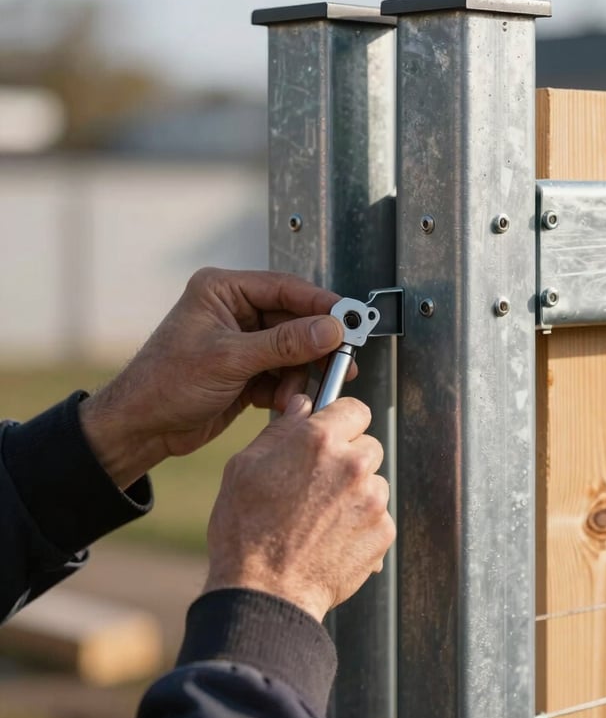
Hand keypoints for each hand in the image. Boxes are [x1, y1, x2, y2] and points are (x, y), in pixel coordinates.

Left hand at [79, 268, 345, 488]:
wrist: (143, 428)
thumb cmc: (165, 384)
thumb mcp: (230, 360)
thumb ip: (284, 344)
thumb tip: (330, 329)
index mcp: (222, 291)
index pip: (285, 289)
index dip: (321, 305)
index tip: (351, 318)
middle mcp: (235, 311)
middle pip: (295, 321)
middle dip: (316, 346)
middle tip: (343, 361)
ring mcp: (243, 342)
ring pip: (293, 350)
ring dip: (299, 374)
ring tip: (295, 393)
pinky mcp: (247, 370)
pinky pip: (283, 373)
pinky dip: (287, 389)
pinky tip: (280, 403)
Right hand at [204, 394, 394, 622]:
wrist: (266, 593)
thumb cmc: (246, 530)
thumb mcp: (245, 467)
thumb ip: (281, 430)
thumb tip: (301, 407)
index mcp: (319, 440)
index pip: (355, 409)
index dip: (342, 421)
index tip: (335, 434)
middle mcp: (353, 464)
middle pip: (368, 445)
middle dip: (348, 458)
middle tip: (319, 484)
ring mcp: (373, 499)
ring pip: (374, 482)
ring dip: (356, 492)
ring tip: (321, 517)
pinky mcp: (383, 531)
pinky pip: (378, 516)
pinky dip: (361, 524)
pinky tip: (331, 538)